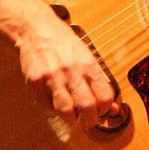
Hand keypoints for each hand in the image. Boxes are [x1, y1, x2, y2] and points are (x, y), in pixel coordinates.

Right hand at [0, 0, 115, 128]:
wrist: (36, 28)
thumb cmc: (63, 43)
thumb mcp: (86, 57)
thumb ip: (99, 82)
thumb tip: (114, 109)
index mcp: (88, 63)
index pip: (104, 96)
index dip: (106, 109)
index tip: (102, 111)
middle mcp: (71, 69)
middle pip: (87, 107)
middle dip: (90, 120)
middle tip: (88, 120)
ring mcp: (52, 76)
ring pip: (65, 111)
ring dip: (71, 119)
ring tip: (72, 115)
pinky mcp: (35, 81)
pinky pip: (46, 106)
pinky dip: (52, 109)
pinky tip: (55, 102)